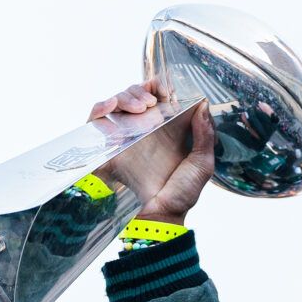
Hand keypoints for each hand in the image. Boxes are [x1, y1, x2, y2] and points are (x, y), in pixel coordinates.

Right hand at [89, 78, 215, 226]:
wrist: (158, 216)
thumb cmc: (181, 195)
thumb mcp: (202, 164)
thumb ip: (205, 134)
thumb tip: (203, 105)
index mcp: (167, 130)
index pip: (158, 97)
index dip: (160, 86)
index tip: (166, 88)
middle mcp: (144, 129)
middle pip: (136, 94)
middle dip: (142, 88)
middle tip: (152, 101)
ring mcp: (123, 136)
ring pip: (118, 101)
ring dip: (127, 95)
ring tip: (141, 107)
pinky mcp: (106, 145)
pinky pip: (97, 117)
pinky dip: (102, 106)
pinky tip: (112, 107)